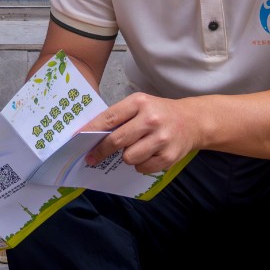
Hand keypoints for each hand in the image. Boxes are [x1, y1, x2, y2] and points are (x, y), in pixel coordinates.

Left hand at [82, 93, 198, 174]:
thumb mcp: (140, 105)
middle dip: (101, 151)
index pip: (108, 118)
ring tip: (136, 148)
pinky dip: (141, 164)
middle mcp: (151, 119)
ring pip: (128, 158)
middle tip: (92, 157)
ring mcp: (161, 139)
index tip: (77, 140)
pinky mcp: (169, 156)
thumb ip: (119, 117)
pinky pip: (142, 167)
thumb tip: (91, 135)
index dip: (90, 131)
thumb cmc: (160, 113)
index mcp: (140, 102)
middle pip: (116, 141)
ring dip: (127, 157)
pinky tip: (148, 154)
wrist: (193, 121)